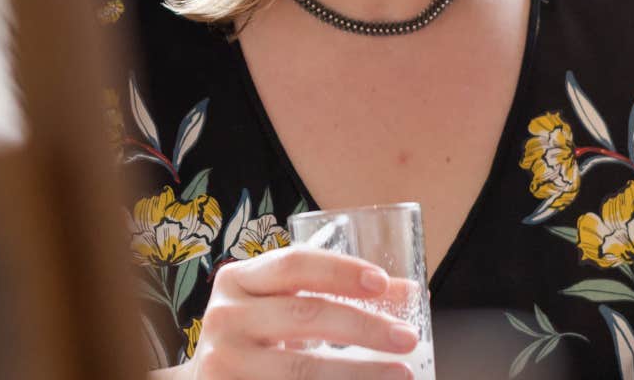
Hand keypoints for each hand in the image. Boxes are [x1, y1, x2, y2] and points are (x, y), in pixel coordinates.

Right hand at [174, 245, 422, 378]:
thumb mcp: (279, 307)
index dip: (340, 270)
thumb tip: (409, 293)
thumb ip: (328, 296)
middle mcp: (225, 316)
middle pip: (305, 314)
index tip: (382, 282)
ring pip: (303, 367)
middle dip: (364, 325)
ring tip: (402, 373)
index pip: (294, 264)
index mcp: (237, 280)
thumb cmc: (254, 339)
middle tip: (407, 337)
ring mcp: (225, 360)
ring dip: (360, 372)